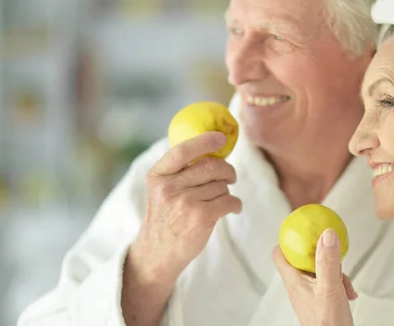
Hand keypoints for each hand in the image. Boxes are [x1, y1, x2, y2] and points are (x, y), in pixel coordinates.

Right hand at [130, 131, 241, 280]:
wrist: (158, 253)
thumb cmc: (166, 218)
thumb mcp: (161, 190)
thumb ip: (180, 171)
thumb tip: (212, 148)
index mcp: (158, 175)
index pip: (183, 150)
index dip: (205, 141)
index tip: (221, 138)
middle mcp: (169, 187)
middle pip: (210, 166)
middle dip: (226, 170)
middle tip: (230, 176)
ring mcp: (185, 202)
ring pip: (221, 184)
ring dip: (226, 191)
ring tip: (218, 200)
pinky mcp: (200, 217)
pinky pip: (229, 200)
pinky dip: (235, 204)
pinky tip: (231, 208)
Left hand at [273, 229, 356, 325]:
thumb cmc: (327, 323)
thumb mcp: (330, 287)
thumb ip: (328, 261)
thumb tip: (326, 234)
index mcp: (293, 280)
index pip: (279, 253)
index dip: (288, 239)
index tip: (304, 230)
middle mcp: (298, 285)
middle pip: (303, 258)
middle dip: (320, 254)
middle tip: (332, 253)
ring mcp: (309, 292)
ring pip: (318, 269)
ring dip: (334, 271)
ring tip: (344, 283)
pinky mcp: (320, 299)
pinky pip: (328, 282)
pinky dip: (339, 283)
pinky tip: (349, 292)